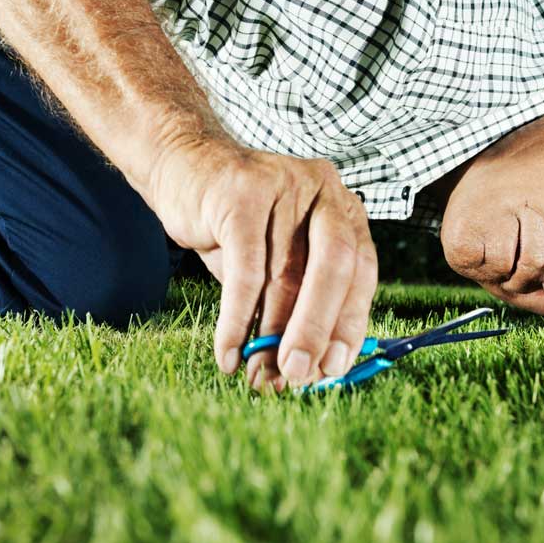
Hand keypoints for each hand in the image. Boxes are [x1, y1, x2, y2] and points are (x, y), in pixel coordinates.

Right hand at [148, 137, 378, 389]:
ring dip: (269, 335)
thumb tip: (305, 372)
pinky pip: (245, 270)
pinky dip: (236, 319)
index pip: (361, 271)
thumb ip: (294, 305)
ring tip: (258, 376)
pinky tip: (229, 352)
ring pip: (284, 274)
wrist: (182, 166)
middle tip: (300, 375)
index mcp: (342, 208)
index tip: (334, 369)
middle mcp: (322, 191)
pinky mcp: (242, 194)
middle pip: (335, 268)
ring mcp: (284, 185)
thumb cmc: (235, 225)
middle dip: (317, 330)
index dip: (350, 324)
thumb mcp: (274, 262)